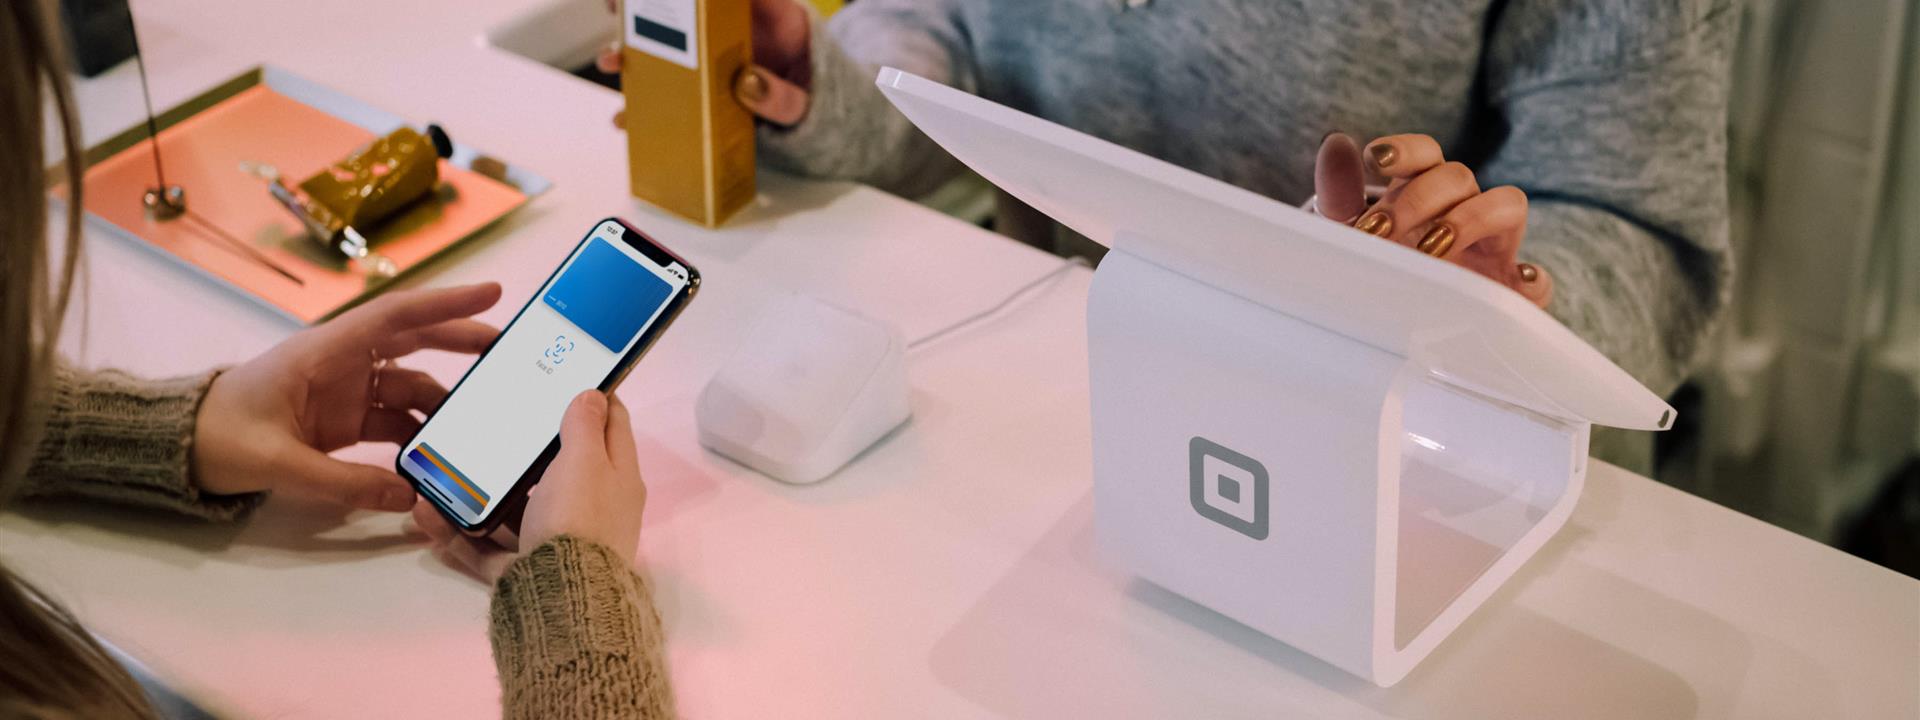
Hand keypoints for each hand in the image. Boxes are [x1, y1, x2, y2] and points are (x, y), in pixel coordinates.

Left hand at [192, 283, 502, 510]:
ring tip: (480, 421)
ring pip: (411, 385)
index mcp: (324, 352)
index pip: (396, 317)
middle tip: (509, 350)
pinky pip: (395, 420)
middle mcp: (342, 363)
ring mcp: (345, 392)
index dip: (446, 303)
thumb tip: (408, 497)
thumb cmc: (217, 436)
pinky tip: (440, 454)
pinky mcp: (344, 421)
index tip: (493, 291)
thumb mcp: (279, 463)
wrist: (179, 448)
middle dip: (462, 342)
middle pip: (415, 342)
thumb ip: (344, 484)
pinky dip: (420, 435)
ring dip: (445, 401)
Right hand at [414, 391, 647, 581]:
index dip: (593, 396)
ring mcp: (557, 540)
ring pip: (514, 507)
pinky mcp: (525, 569)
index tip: (564, 374)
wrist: (564, 601)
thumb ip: (584, 426)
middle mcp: (591, 508)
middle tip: (492, 417)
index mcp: (617, 478)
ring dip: (480, 489)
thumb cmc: (579, 518)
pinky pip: (485, 546)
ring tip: (446, 465)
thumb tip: (594, 393)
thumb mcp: (585, 461)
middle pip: (559, 467)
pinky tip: (425, 512)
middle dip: (525, 446)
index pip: (613, 424)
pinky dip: (457, 531)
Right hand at [601, 0, 811, 126]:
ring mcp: (724, 61)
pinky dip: (650, 100)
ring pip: (675, 47)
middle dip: (650, 6)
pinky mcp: (713, 91)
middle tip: (617, 8)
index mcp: (777, 19)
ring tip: (613, 61)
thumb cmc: (829, 107)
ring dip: (638, 51)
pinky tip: (627, 116)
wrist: (835, 134)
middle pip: (693, 11)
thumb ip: (785, 98)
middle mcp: (744, 33)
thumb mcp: (814, 105)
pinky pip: (677, 89)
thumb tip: (745, 85)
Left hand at [1314, 132, 1552, 307]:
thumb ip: (1341, 194)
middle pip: (1458, 177)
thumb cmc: (1382, 260)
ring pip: (1507, 205)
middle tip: (1380, 231)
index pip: (1426, 154)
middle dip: (1417, 200)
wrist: (1402, 313)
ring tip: (1433, 247)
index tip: (1375, 160)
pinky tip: (1519, 280)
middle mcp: (1463, 207)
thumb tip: (1335, 143)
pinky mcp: (1509, 289)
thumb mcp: (1353, 233)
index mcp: (1424, 189)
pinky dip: (1535, 279)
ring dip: (1472, 219)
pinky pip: (1538, 281)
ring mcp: (1492, 246)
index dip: (1405, 150)